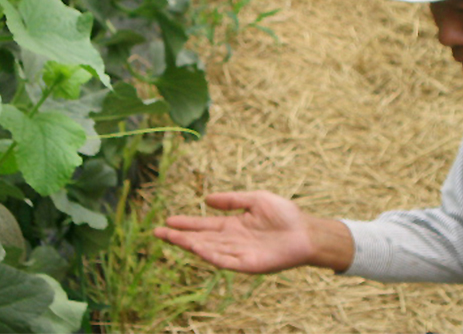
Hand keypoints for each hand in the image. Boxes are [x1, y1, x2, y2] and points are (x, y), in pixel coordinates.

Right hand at [154, 190, 353, 273]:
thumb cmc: (285, 215)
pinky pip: (224, 260)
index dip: (186, 223)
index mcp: (233, 226)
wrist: (306, 232)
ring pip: (208, 250)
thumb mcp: (255, 200)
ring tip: (170, 238)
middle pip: (200, 239)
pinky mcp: (247, 264)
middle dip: (179, 236)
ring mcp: (238, 254)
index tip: (167, 221)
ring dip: (189, 244)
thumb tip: (206, 199)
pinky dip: (209, 255)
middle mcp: (232, 241)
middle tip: (156, 232)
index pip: (204, 225)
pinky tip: (196, 248)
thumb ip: (231, 200)